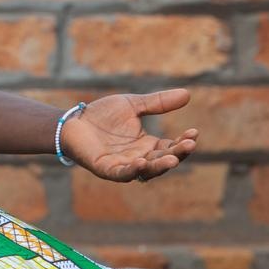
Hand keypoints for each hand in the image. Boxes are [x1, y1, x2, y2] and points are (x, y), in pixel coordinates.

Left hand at [59, 89, 197, 182]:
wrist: (74, 120)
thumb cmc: (103, 115)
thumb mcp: (134, 105)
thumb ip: (158, 103)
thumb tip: (188, 94)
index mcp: (147, 145)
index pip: (171, 147)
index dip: (183, 143)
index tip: (194, 132)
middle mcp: (139, 158)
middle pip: (163, 160)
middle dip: (177, 154)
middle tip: (189, 144)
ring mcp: (123, 165)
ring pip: (146, 171)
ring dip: (160, 166)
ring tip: (172, 159)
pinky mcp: (106, 168)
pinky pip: (122, 173)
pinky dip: (132, 170)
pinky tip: (141, 162)